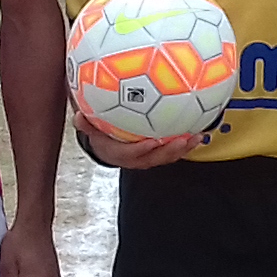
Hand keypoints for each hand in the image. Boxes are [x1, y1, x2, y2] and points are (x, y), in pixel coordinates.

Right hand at [74, 115, 199, 170]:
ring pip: (168, 156)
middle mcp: (138, 160)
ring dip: (184, 148)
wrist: (110, 149)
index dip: (142, 149)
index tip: (152, 141)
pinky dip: (186, 143)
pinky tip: (198, 131)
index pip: (132, 154)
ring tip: (197, 136)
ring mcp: (151, 158)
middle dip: (170, 150)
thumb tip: (78, 116)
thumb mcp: (91, 131)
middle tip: (183, 139)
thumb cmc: (102, 137)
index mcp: (121, 155)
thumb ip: (86, 125)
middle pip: (156, 158)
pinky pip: (174, 150)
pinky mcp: (160, 154)